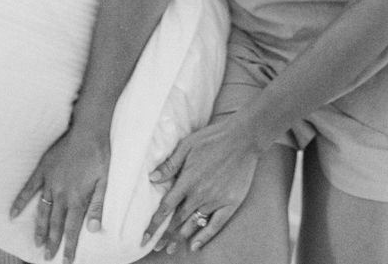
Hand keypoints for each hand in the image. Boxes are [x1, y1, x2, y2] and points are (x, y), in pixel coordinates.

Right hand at [10, 125, 109, 262]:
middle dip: (52, 242)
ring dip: (39, 228)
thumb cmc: (100, 155)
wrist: (88, 130)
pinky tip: (12, 214)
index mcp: (78, 197)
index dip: (70, 246)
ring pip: (42, 211)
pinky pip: (28, 188)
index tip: (67, 261)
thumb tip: (94, 229)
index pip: (72, 228)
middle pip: (55, 223)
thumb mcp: (105, 181)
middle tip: (48, 257)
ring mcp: (50, 182)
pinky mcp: (43, 170)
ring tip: (37, 243)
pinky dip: (20, 201)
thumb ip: (99, 205)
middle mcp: (61, 193)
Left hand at [144, 116, 259, 254]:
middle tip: (156, 247)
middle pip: (178, 220)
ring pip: (194, 224)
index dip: (154, 225)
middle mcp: (200, 194)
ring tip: (170, 249)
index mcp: (187, 180)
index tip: (143, 238)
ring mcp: (216, 200)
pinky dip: (205, 237)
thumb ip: (170, 164)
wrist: (244, 139)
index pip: (165, 208)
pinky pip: (216, 225)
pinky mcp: (230, 203)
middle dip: (165, 236)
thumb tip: (151, 178)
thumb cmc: (213, 138)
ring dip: (181, 238)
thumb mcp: (187, 145)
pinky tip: (195, 245)